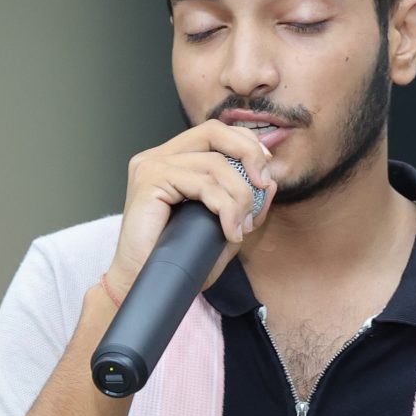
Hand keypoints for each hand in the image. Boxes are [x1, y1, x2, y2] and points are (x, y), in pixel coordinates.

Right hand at [104, 120, 276, 301]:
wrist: (144, 284)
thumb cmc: (177, 260)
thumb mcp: (222, 229)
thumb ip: (244, 205)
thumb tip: (270, 183)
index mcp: (172, 160)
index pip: (215, 132)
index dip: (246, 144)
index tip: (264, 174)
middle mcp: (158, 156)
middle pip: (214, 131)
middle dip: (248, 154)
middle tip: (263, 185)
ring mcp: (151, 166)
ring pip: (215, 163)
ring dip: (240, 196)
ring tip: (241, 227)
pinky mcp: (149, 181)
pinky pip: (203, 185)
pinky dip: (226, 209)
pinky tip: (230, 232)